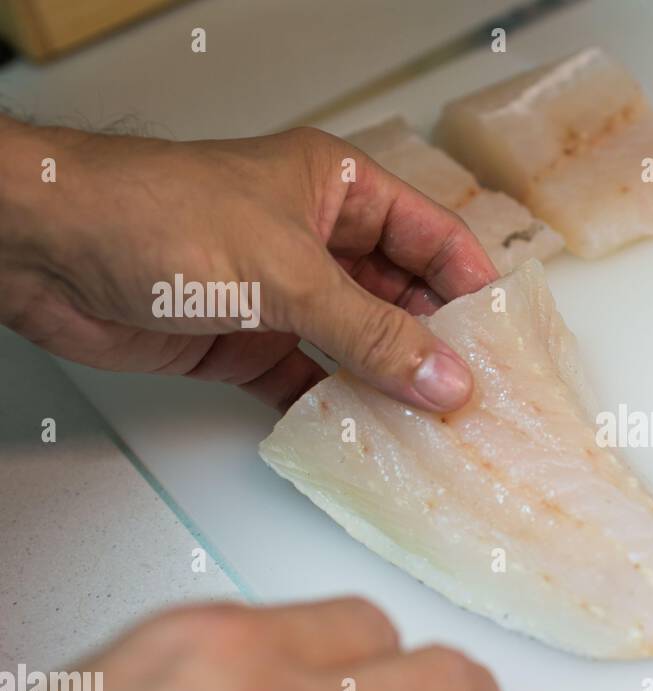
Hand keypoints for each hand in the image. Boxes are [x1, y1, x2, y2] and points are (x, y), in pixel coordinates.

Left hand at [0, 117, 496, 411]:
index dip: (471, 286)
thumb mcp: (286, 273)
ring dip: (392, 383)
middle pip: (402, 297)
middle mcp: (317, 241)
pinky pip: (312, 381)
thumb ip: (370, 332)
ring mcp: (284, 295)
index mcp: (337, 190)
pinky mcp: (249, 343)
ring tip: (437, 427)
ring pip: (360, 344)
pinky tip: (366, 436)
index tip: (505, 341)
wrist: (44, 251)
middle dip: (437, 345)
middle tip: (478, 397)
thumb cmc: (157, 217)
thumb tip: (445, 378)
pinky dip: (336, 409)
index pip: (430, 237)